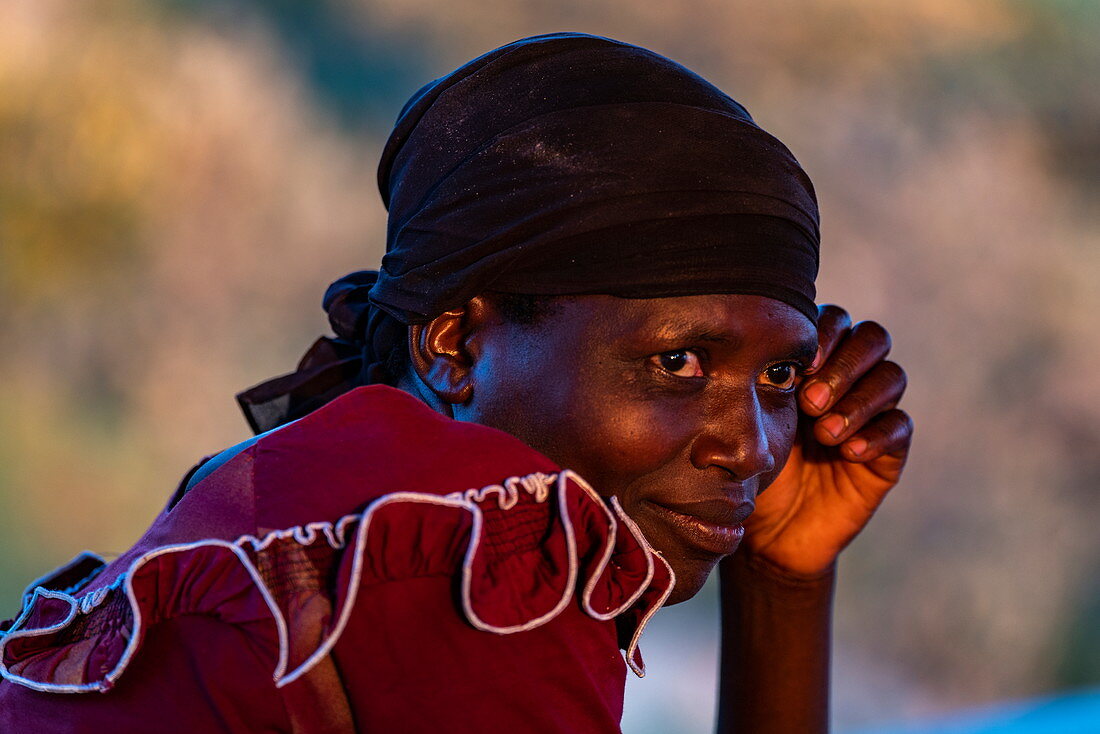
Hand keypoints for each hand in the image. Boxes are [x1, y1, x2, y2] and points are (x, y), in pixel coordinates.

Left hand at [740, 305, 912, 577]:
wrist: (766, 533)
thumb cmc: (750, 468)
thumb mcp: (748, 420)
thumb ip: (758, 379)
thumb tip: (754, 340)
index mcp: (814, 361)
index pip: (836, 321)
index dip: (825, 333)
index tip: (799, 362)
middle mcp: (848, 380)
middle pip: (873, 339)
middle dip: (846, 364)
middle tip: (811, 401)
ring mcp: (871, 414)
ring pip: (892, 378)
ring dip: (859, 400)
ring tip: (825, 432)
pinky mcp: (887, 454)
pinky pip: (900, 428)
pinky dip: (877, 435)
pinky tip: (848, 452)